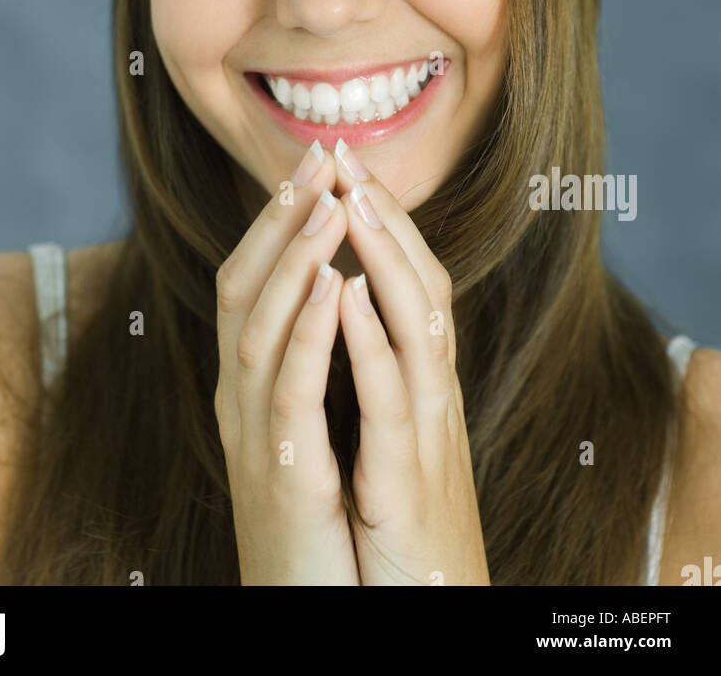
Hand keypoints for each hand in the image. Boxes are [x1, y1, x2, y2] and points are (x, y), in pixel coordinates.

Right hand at [214, 141, 360, 584]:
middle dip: (277, 217)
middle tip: (316, 155)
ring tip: (329, 199)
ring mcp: (253, 438)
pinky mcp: (282, 476)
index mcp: (251, 388)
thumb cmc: (325, 530)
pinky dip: (307, 330)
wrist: (319, 616)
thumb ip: (309, 370)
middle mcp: (240, 402)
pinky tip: (330, 283)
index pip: (251, 283)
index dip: (277, 220)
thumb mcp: (310, 436)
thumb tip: (329, 294)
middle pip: (241, 287)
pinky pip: (289, 391)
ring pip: (256, 327)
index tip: (316, 163)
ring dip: (293, 257)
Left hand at [330, 143, 489, 585]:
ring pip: (419, 329)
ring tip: (352, 196)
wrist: (420, 620)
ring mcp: (427, 441)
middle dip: (384, 216)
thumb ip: (373, 386)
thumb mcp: (383, 451)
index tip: (340, 165)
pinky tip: (348, 293)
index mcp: (419, 392)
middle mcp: (431, 403)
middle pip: (422, 288)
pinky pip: (392, 403)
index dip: (380, 223)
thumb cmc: (396, 543)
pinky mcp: (410, 488)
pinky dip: (372, 342)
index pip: (407, 286)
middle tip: (345, 153)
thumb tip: (343, 316)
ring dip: (385, 257)